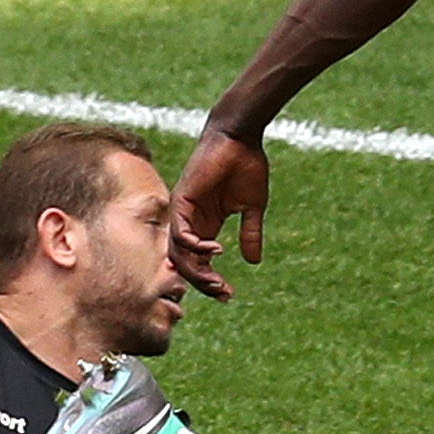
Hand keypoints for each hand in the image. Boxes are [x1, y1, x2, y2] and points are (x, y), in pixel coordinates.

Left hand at [170, 125, 270, 301]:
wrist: (240, 138)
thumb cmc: (247, 166)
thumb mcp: (252, 208)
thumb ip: (250, 234)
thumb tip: (254, 262)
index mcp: (205, 224)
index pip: (200, 261)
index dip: (211, 281)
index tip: (229, 295)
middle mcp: (190, 221)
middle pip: (186, 263)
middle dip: (203, 283)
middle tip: (223, 293)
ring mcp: (183, 212)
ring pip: (179, 253)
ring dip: (197, 271)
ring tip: (217, 280)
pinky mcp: (181, 200)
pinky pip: (180, 233)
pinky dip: (195, 247)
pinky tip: (216, 251)